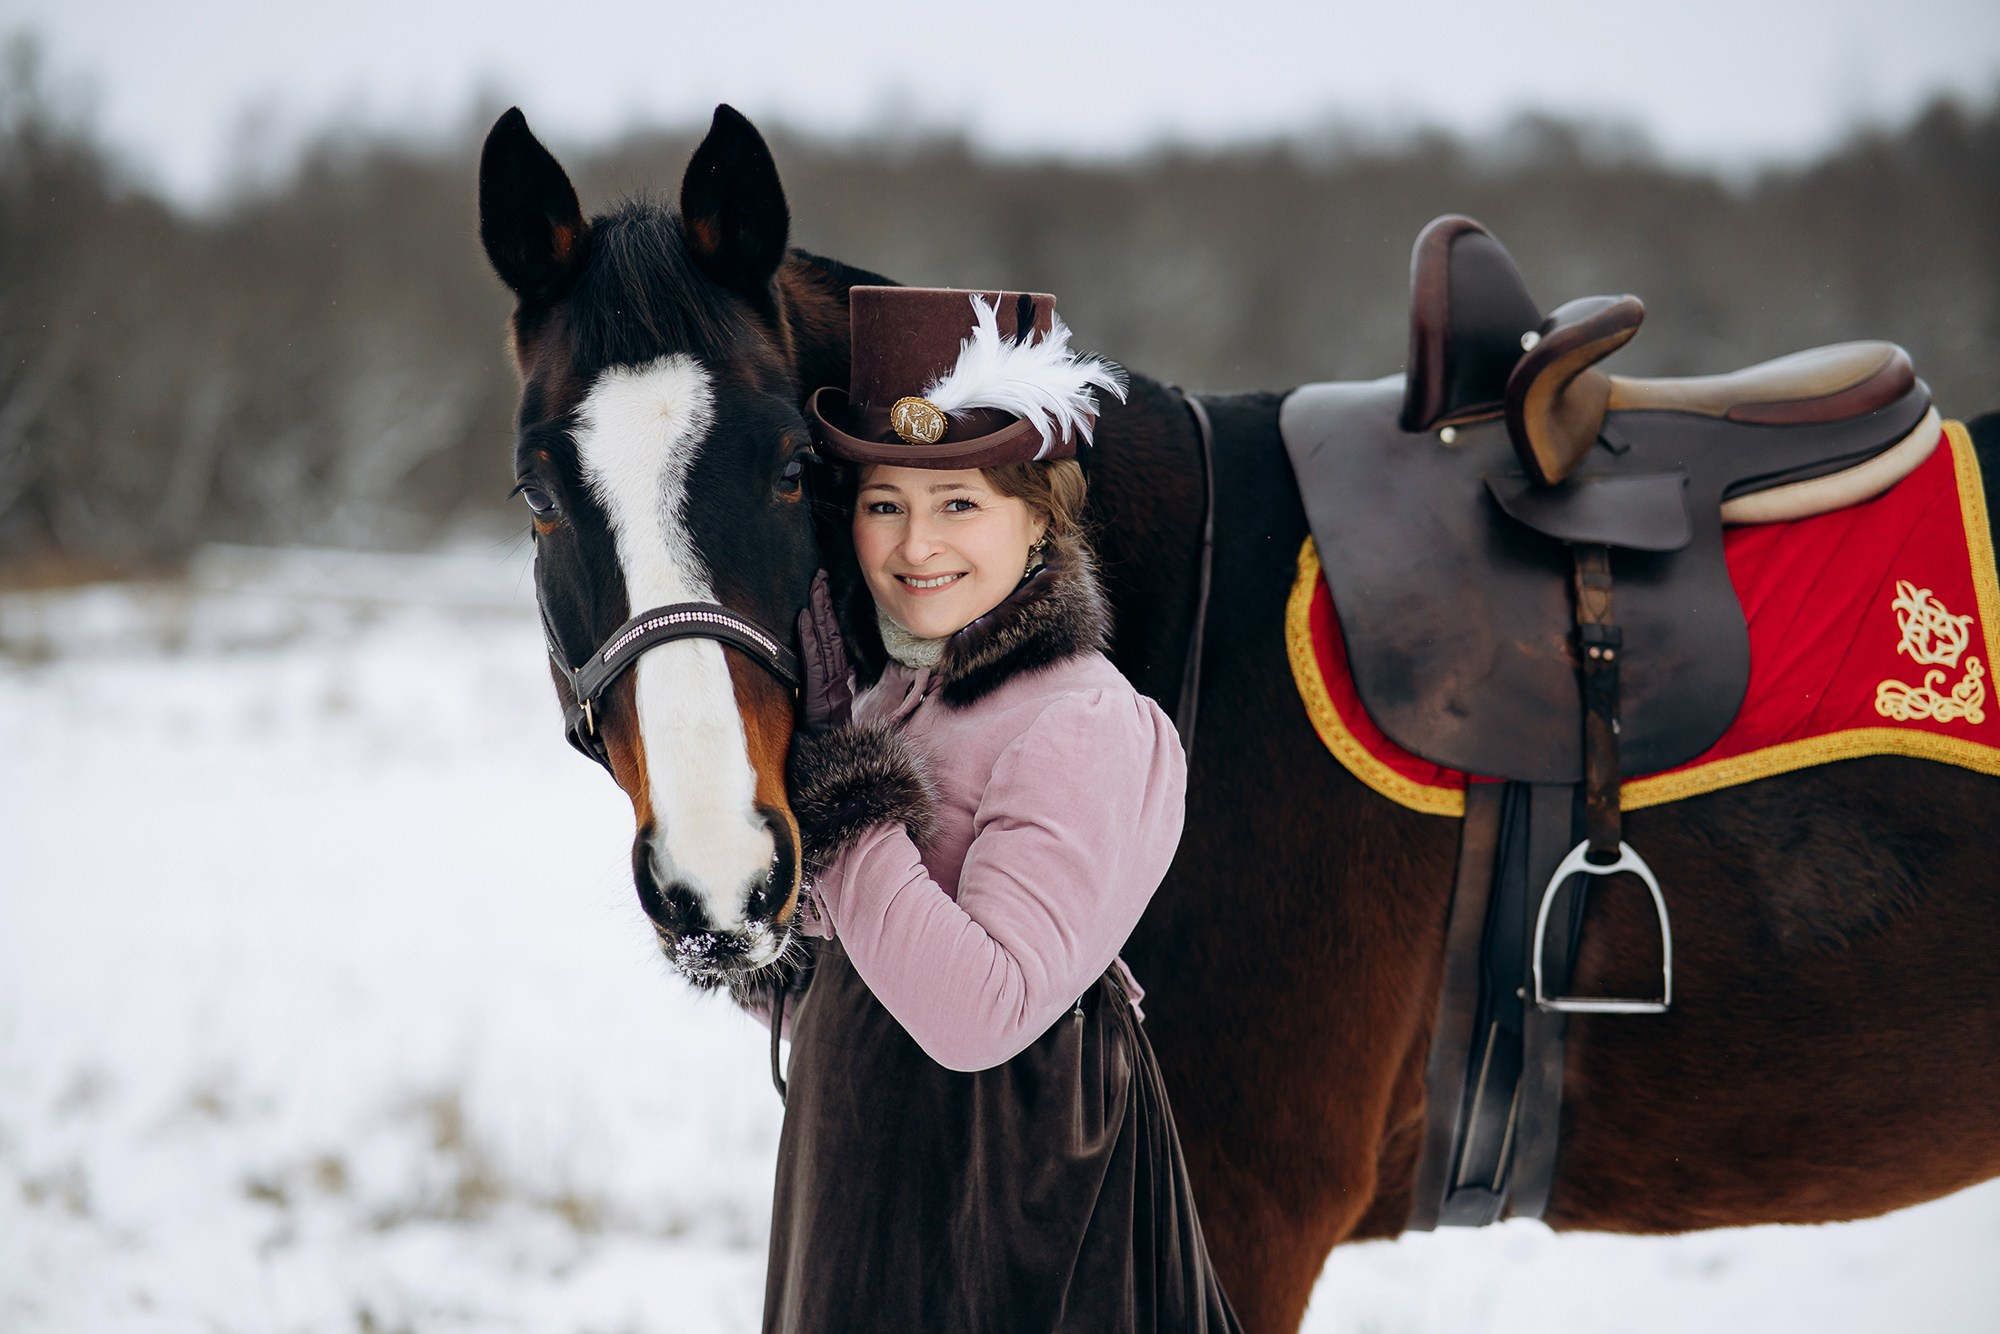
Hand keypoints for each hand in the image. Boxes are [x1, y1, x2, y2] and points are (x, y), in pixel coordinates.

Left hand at [795, 569, 854, 733]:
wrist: (835, 765)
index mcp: (838, 680)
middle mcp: (836, 678)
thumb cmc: (830, 743)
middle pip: (831, 632)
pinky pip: (814, 660)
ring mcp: (829, 684)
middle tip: (819, 575)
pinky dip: (809, 637)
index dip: (829, 613)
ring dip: (819, 611)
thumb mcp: (830, 714)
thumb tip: (831, 677)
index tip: (823, 590)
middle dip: (824, 601)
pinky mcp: (818, 693)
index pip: (833, 639)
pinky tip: (805, 617)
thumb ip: (829, 694)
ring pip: (826, 641)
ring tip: (814, 586)